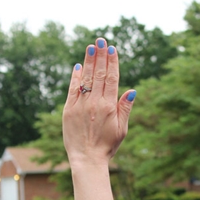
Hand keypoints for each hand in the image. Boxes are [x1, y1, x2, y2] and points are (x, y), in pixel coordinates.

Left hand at [62, 38, 135, 165]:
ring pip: (85, 79)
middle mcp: (94, 103)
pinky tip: (77, 66)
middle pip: (98, 74)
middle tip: (101, 40)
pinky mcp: (68, 111)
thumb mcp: (122, 129)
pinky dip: (75, 77)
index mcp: (109, 107)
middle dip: (100, 56)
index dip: (112, 62)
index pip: (112, 79)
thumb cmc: (107, 146)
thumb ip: (125, 108)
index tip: (112, 49)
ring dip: (88, 61)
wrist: (87, 159)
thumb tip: (131, 90)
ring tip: (91, 47)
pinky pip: (72, 90)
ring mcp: (80, 106)